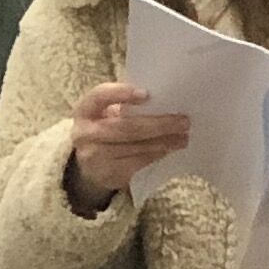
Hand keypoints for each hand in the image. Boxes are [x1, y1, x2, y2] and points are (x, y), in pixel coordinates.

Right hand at [64, 82, 189, 213]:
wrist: (88, 165)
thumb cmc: (104, 129)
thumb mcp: (105, 113)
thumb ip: (124, 104)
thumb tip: (162, 97)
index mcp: (85, 111)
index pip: (99, 96)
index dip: (121, 93)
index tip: (146, 94)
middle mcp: (85, 134)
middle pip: (125, 127)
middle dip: (158, 124)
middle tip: (183, 121)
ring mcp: (94, 157)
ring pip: (135, 147)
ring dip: (163, 142)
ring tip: (183, 137)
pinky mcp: (108, 174)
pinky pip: (138, 163)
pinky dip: (156, 155)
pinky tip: (169, 149)